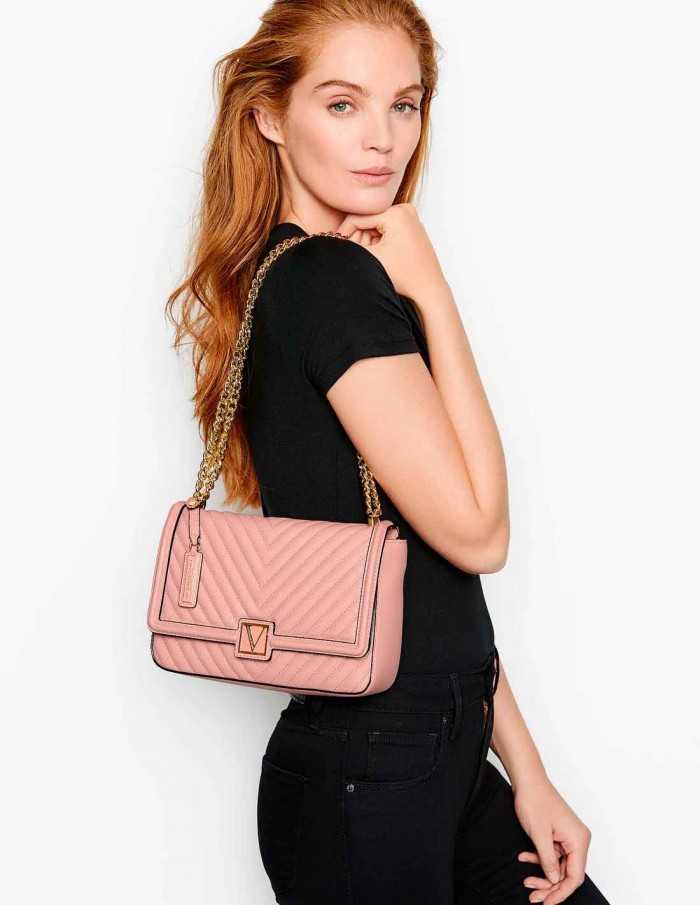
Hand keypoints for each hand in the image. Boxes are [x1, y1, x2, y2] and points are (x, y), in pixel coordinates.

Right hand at [335, 203, 445, 303]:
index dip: (344, 233)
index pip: (358, 217)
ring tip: (370, 258)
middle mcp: (406, 209)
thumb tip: (329, 238)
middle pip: (368, 219)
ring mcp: (410, 217)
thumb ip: (349, 247)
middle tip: (355, 256)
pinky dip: (379, 241)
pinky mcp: (412, 226)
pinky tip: (379, 256)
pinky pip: (387, 228)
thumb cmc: (405, 277)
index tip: (336, 247)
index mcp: (396, 213)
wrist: (429, 289)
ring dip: (368, 240)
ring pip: (376, 225)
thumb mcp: (371, 259)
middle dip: (358, 238)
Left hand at [512, 775, 591, 903]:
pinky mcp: (559, 833)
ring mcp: (568, 836)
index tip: (547, 902)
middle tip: (534, 896)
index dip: (561, 893)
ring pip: (558, 865)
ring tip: (527, 880)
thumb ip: (548, 861)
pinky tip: (524, 857)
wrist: (527, 780)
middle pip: (567, 873)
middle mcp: (577, 839)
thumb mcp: (539, 836)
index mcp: (578, 840)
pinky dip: (539, 858)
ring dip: (542, 873)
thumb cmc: (535, 800)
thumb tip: (554, 880)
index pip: (575, 877)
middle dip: (549, 885)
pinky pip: (552, 853)